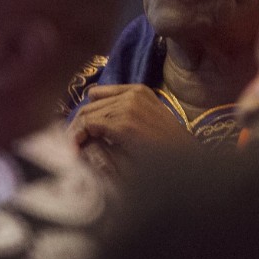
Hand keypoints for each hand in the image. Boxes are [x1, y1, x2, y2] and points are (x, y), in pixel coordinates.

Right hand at [69, 84, 196, 178]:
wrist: (189, 155)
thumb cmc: (158, 168)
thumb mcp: (125, 168)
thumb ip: (99, 153)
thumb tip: (79, 145)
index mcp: (123, 124)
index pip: (85, 123)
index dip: (73, 137)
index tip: (69, 150)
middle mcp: (128, 104)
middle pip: (89, 109)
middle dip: (78, 126)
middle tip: (72, 142)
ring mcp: (136, 94)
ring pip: (98, 100)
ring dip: (89, 115)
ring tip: (84, 131)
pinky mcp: (142, 90)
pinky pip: (112, 89)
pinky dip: (102, 98)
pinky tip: (97, 108)